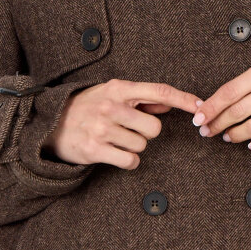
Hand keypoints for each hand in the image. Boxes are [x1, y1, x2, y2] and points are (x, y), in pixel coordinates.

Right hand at [41, 79, 200, 169]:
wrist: (50, 123)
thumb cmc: (87, 106)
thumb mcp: (112, 93)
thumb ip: (142, 98)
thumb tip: (170, 101)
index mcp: (118, 88)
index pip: (159, 91)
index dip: (183, 100)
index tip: (200, 107)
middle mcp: (110, 106)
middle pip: (154, 128)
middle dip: (147, 133)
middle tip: (130, 130)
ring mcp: (102, 128)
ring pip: (142, 146)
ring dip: (134, 146)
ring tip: (116, 139)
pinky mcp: (95, 149)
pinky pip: (130, 161)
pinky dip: (128, 160)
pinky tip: (115, 153)